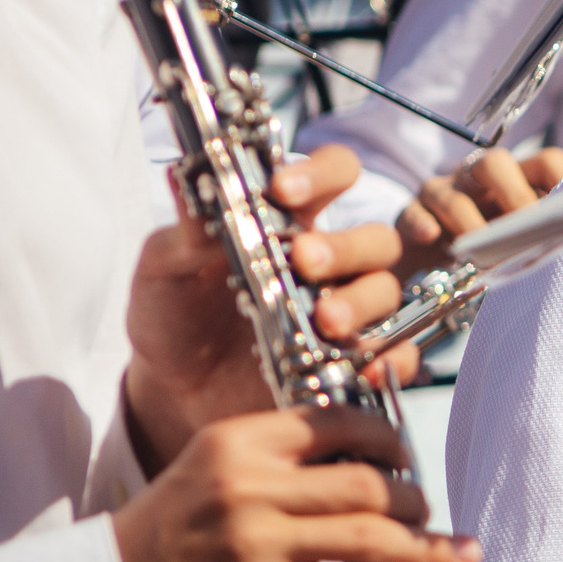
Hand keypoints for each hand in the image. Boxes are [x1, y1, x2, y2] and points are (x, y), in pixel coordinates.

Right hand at [110, 405, 478, 561]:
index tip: (405, 456)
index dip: (387, 440)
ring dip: (431, 548)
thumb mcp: (210, 471)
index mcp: (239, 442)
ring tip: (463, 554)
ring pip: (373, 538)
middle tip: (426, 512)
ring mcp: (259, 543)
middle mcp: (251, 485)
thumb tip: (363, 462)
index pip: (337, 423)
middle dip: (413, 500)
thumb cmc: (162, 537)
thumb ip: (279, 461)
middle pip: (368, 483)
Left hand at [125, 145, 417, 473]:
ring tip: (326, 321)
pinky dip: (390, 361)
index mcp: (291, 221)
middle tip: (305, 261)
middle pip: (373, 237)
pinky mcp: (350, 362)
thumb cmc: (174, 314)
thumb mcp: (166, 268)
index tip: (284, 189)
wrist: (172, 388)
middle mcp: (327, 263)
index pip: (334, 175)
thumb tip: (180, 176)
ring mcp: (344, 311)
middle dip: (344, 246)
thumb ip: (185, 231)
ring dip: (361, 302)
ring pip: (386, 291)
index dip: (322, 173)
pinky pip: (396, 356)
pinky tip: (364, 368)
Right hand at [396, 146, 562, 277]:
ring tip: (482, 256)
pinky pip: (414, 212)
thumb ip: (550, 230)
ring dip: (469, 224)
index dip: (561, 179)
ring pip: (453, 192)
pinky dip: (422, 224)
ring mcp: (445, 191)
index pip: (546, 162)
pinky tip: (432, 239)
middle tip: (524, 231)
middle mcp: (482, 178)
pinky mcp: (414, 213)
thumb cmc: (496, 247)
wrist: (436, 264)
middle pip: (495, 163)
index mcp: (520, 178)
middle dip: (513, 196)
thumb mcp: (526, 237)